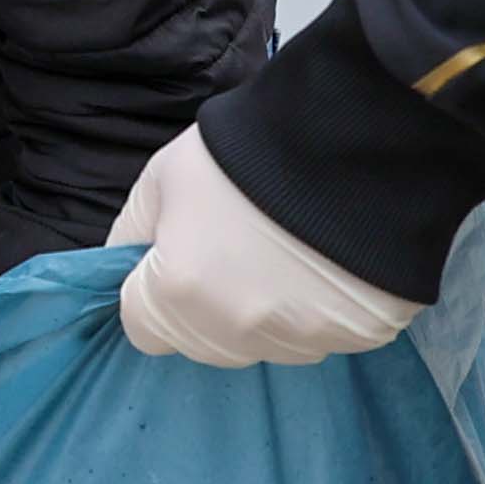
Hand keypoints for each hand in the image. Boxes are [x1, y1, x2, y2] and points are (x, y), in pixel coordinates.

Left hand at [107, 126, 421, 366]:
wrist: (354, 137)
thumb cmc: (245, 152)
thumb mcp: (162, 178)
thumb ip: (132, 234)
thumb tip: (125, 267)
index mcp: (176, 295)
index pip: (142, 329)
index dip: (154, 294)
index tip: (177, 262)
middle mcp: (235, 330)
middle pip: (202, 344)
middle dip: (206, 308)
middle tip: (235, 251)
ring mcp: (300, 337)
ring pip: (263, 346)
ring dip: (263, 315)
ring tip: (287, 257)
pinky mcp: (358, 334)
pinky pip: (323, 339)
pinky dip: (320, 312)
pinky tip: (328, 266)